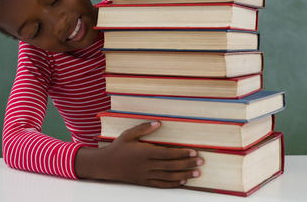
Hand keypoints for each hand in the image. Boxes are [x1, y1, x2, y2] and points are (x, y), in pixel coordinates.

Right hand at [75, 121, 203, 187]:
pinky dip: (173, 184)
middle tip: (202, 162)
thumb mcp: (128, 134)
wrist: (105, 165)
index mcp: (144, 153)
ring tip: (197, 173)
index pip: (167, 154)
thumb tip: (158, 122)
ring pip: (168, 177)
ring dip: (184, 175)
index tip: (194, 152)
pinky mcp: (144, 182)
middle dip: (187, 164)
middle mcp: (146, 165)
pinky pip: (161, 184)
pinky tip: (183, 182)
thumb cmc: (118, 148)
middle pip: (171, 166)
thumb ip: (143, 128)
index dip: (182, 153)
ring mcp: (145, 175)